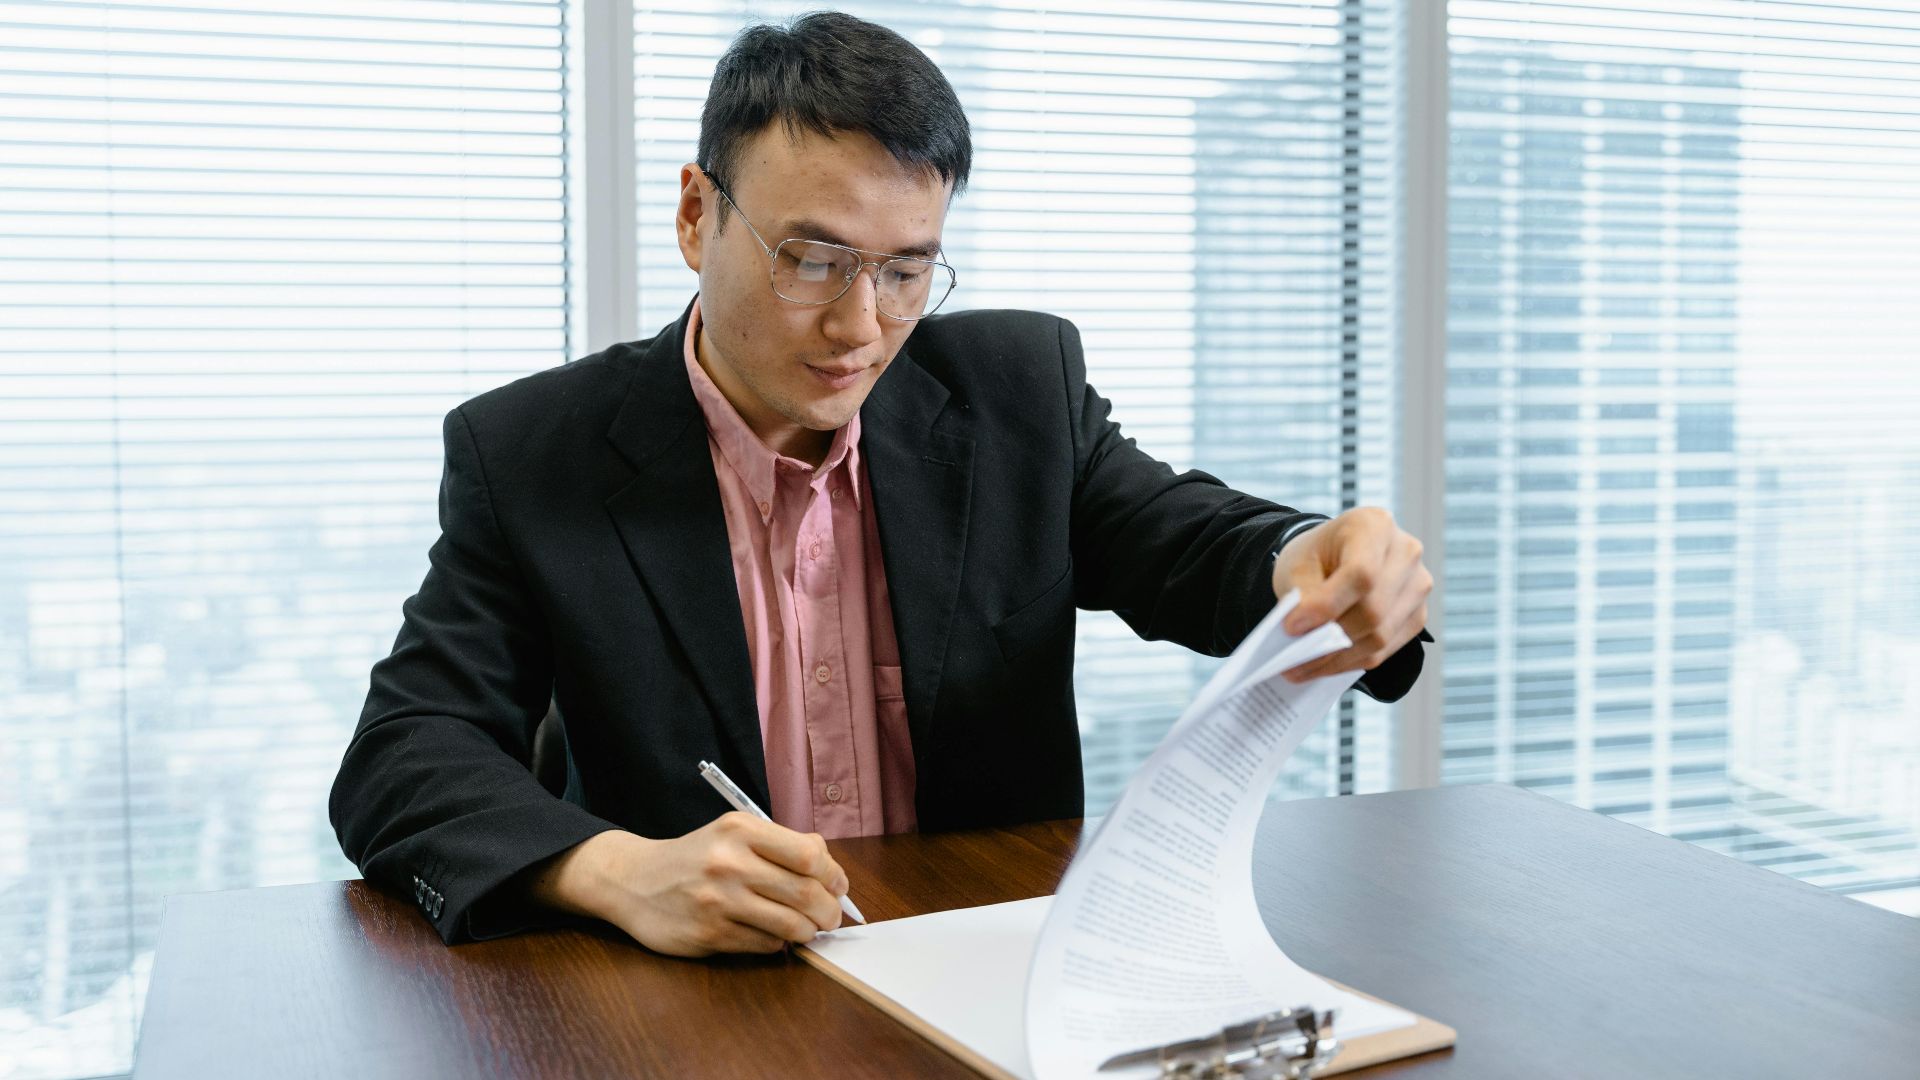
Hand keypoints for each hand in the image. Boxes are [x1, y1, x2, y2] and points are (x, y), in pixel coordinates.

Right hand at [527, 813, 849, 955]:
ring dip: (808, 932)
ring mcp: (718, 900)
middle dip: (829, 911)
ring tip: (807, 929)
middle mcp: (730, 862)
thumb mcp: (732, 834)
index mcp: (741, 830)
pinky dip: (778, 943)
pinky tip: (771, 934)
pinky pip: (765, 944)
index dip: (834, 875)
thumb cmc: (696, 857)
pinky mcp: (709, 933)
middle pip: (806, 893)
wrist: (634, 880)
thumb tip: (832, 874)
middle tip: (831, 918)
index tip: (838, 887)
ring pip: (790, 925)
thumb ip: (780, 846)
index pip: (810, 854)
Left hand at [1270, 507, 1431, 682]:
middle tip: (1290, 659)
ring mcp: (1418, 585)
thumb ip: (1304, 596)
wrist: (1337, 556)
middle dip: (1329, 640)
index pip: (1361, 573)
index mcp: (1375, 525)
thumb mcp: (1299, 564)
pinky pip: (1386, 649)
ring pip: (1380, 636)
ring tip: (1299, 669)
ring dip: (1337, 659)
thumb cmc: (1317, 556)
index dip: (1327, 606)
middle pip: (1373, 610)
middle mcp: (1406, 552)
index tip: (1292, 626)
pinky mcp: (1418, 615)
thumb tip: (1304, 636)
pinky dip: (1351, 662)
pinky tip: (1323, 666)